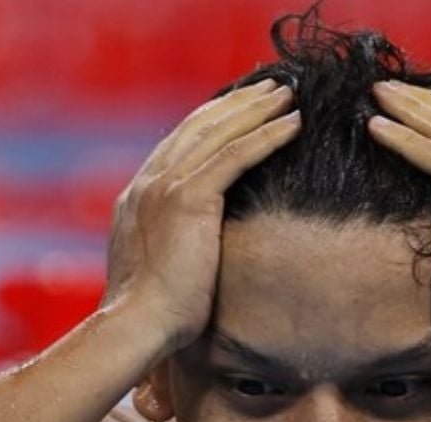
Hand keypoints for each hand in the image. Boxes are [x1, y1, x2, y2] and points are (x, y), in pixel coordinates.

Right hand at [103, 79, 300, 350]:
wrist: (137, 325)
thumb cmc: (152, 315)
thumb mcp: (157, 269)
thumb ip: (168, 245)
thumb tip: (188, 250)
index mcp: (137, 197)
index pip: (178, 143)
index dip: (211, 120)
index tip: (239, 107)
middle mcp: (148, 183)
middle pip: (198, 126)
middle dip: (236, 103)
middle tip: (269, 87)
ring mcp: (166, 187)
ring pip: (219, 132)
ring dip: (257, 109)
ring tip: (287, 94)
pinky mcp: (189, 199)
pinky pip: (236, 155)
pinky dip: (267, 135)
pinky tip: (293, 124)